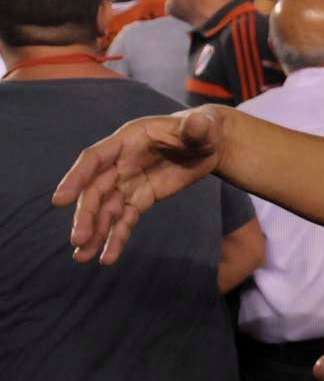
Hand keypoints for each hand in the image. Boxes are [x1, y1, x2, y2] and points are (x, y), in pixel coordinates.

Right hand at [51, 108, 228, 263]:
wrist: (207, 144)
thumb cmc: (201, 130)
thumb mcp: (202, 128)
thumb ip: (196, 128)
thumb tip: (196, 124)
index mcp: (128, 140)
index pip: (94, 159)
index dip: (76, 177)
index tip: (60, 200)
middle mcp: (120, 162)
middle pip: (96, 190)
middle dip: (86, 215)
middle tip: (78, 240)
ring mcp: (129, 182)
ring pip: (105, 209)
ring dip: (94, 231)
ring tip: (84, 257)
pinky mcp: (140, 199)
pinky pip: (124, 219)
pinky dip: (116, 237)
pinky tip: (108, 257)